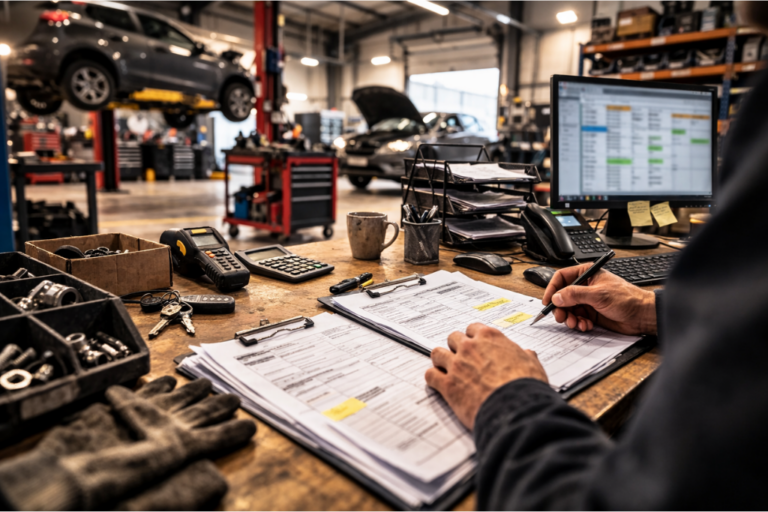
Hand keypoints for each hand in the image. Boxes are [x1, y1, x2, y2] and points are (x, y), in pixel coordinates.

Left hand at [425, 323, 547, 429]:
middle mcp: (470, 348)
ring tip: (445, 369)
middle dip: (455, 347)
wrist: (515, 408)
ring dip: (440, 361)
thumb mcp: (532, 365)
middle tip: (460, 358)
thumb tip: (528, 354)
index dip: (472, 337)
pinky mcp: (447, 384)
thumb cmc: (524, 386)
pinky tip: (438, 384)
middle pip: (453, 338)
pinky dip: (433, 379)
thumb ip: (526, 356)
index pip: (473, 328)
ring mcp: (456, 365)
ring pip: (437, 354)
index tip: (474, 345)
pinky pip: (430, 375)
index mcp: (490, 338)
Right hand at [542, 264, 656, 334]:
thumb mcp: (598, 294)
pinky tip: (586, 326)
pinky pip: (577, 318)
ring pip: (568, 309)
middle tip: (561, 317)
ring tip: (576, 323)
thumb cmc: (627, 299)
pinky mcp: (591, 314)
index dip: (552, 289)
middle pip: (562, 296)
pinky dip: (578, 324)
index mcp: (587, 274)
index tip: (548, 301)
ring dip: (570, 318)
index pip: (562, 277)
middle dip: (561, 308)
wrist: (641, 316)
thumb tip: (557, 297)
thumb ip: (575, 294)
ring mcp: (587, 301)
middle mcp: (585, 287)